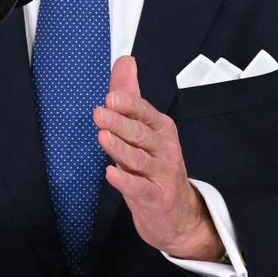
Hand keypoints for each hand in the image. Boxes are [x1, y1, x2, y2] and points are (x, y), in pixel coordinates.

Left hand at [93, 56, 223, 260]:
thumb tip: (125, 61)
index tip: (110, 97)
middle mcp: (165, 148)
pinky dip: (125, 181)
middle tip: (99, 113)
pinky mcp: (158, 198)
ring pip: (139, 159)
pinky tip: (110, 173)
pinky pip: (140, 188)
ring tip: (102, 137)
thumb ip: (131, 96)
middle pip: (141, 133)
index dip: (128, 104)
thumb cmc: (154, 165)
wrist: (178, 215)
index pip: (144, 112)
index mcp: (161, 128)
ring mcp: (163, 174)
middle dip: (120, 123)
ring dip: (120, 148)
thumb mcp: (143, 130)